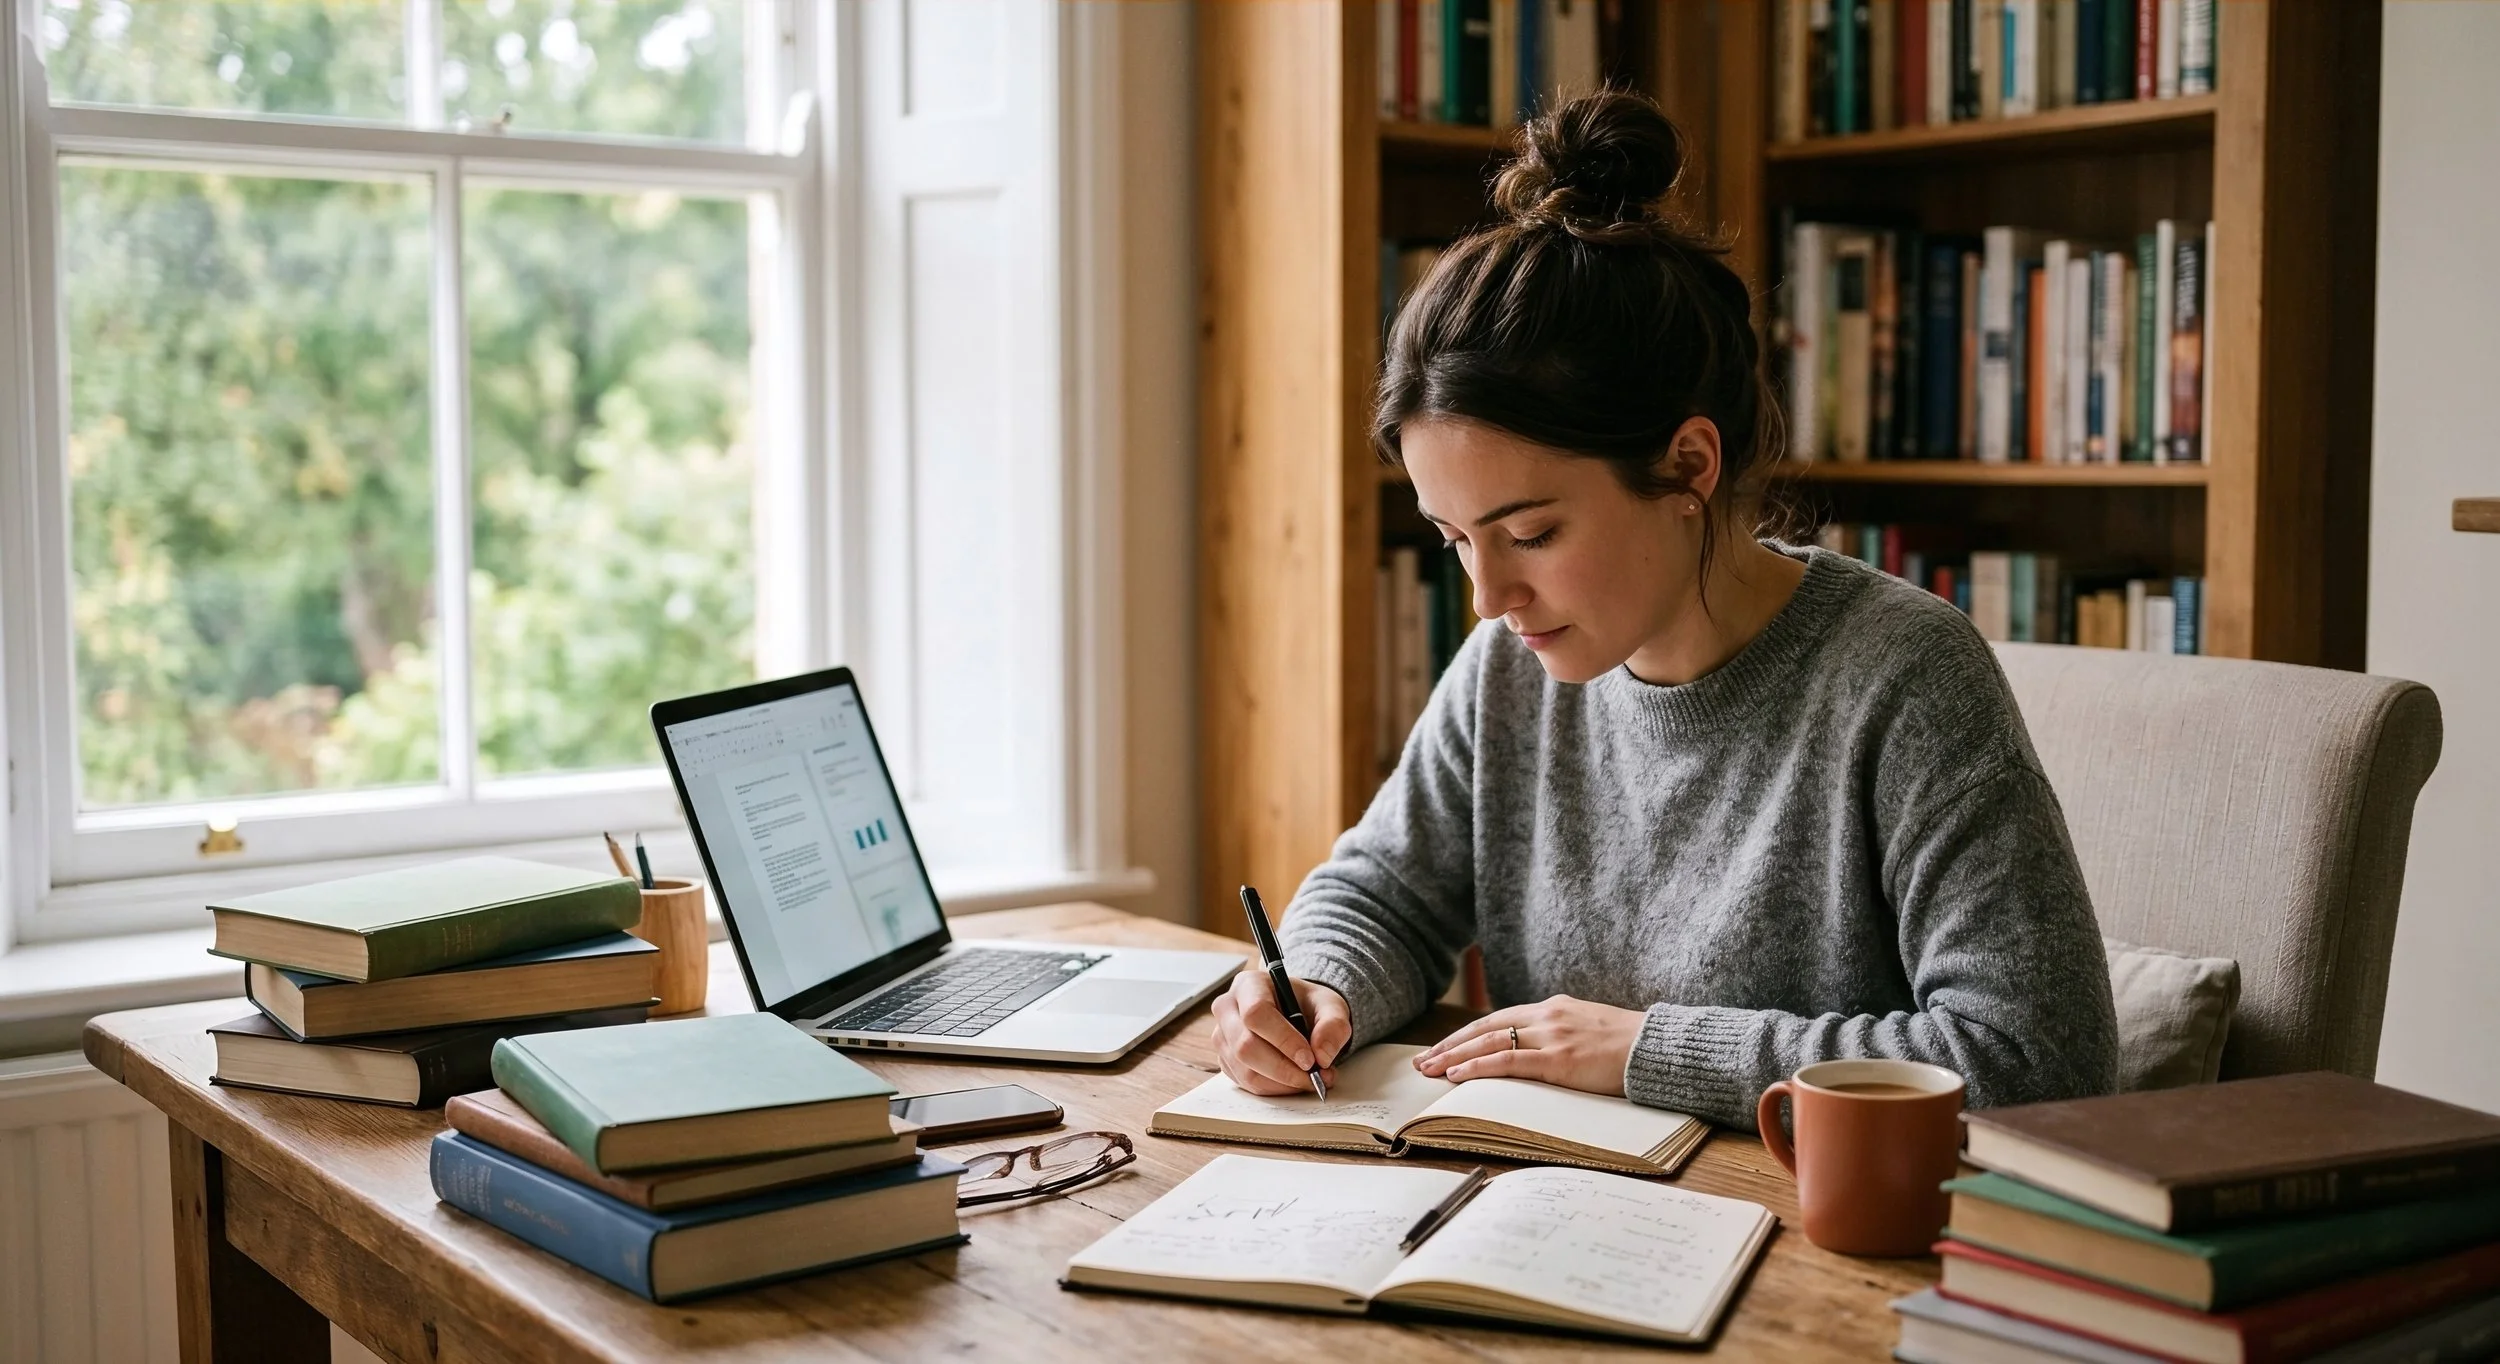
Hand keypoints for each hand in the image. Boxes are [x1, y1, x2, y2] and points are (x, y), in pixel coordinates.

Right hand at [1210, 969, 1351, 1096]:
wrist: (1297, 1013)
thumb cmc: (1308, 1005)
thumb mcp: (1330, 1005)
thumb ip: (1333, 1026)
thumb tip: (1322, 1056)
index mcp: (1249, 985)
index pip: (1256, 1013)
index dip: (1283, 1040)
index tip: (1309, 1059)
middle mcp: (1227, 1009)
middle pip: (1245, 1046)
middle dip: (1284, 1069)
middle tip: (1315, 1076)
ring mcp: (1223, 1037)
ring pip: (1245, 1070)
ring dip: (1282, 1083)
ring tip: (1311, 1080)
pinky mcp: (1226, 1061)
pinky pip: (1247, 1083)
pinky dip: (1275, 1089)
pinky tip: (1295, 1082)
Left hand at [1415, 995, 1645, 1095]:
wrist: (1657, 1047)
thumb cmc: (1627, 1045)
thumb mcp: (1586, 1029)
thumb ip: (1559, 1035)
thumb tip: (1537, 1051)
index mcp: (1551, 1009)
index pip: (1496, 1020)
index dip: (1465, 1034)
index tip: (1442, 1049)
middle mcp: (1546, 1017)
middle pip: (1484, 1028)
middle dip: (1449, 1046)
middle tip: (1422, 1062)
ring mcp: (1552, 1036)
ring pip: (1489, 1043)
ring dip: (1454, 1057)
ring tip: (1429, 1070)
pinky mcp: (1559, 1059)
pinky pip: (1509, 1061)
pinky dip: (1479, 1066)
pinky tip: (1458, 1075)